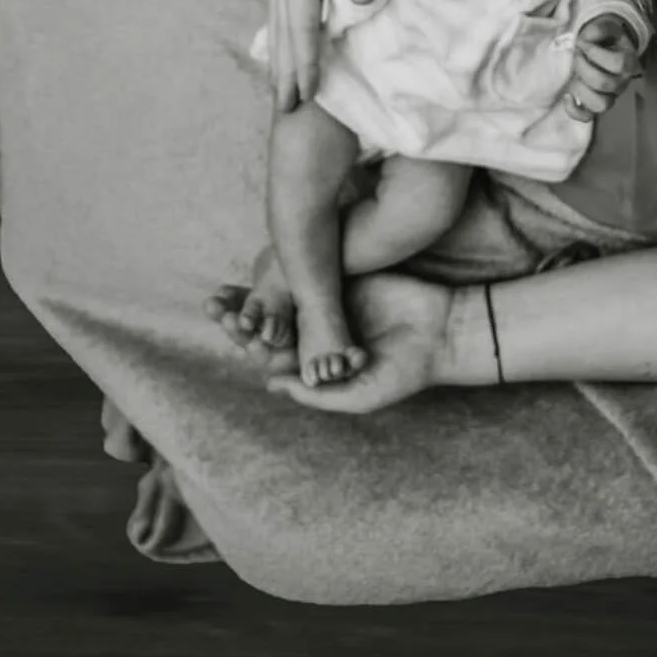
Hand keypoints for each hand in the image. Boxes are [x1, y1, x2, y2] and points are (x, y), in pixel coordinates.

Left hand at [209, 270, 452, 412]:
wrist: (443, 332)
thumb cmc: (407, 371)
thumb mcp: (360, 394)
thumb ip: (318, 394)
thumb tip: (270, 385)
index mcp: (317, 365)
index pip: (273, 356)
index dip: (249, 342)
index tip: (231, 327)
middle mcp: (316, 337)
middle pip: (269, 328)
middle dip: (240, 319)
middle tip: (214, 306)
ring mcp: (326, 309)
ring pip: (280, 302)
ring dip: (251, 297)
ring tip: (223, 289)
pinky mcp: (339, 283)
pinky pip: (304, 276)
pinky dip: (280, 271)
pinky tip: (258, 262)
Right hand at [265, 0, 379, 112]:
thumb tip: (364, 0)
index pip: (305, 21)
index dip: (306, 60)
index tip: (307, 95)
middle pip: (284, 27)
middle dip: (286, 69)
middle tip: (286, 107)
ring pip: (279, 17)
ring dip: (281, 53)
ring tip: (281, 85)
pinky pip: (282, 2)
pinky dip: (282, 29)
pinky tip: (283, 39)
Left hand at [565, 14, 643, 119]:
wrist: (603, 47)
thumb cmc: (604, 38)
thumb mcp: (604, 27)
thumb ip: (598, 29)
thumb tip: (586, 39)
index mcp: (628, 62)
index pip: (618, 64)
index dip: (595, 53)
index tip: (581, 43)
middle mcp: (622, 82)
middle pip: (604, 84)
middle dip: (582, 67)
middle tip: (575, 56)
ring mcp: (610, 96)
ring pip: (600, 104)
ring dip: (580, 89)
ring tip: (573, 75)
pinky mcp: (594, 105)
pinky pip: (587, 117)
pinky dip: (574, 110)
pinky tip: (567, 95)